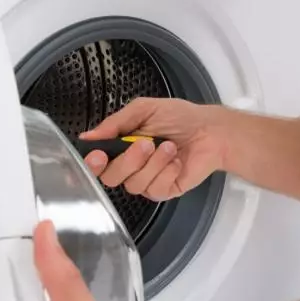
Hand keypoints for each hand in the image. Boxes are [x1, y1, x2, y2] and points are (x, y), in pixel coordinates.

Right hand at [80, 97, 228, 200]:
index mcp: (121, 146)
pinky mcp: (164, 191)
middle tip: (146, 144)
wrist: (211, 130)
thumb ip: (116, 123)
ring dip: (153, 163)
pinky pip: (154, 190)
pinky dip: (166, 172)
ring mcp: (147, 181)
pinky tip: (176, 161)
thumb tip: (88, 136)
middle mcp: (131, 166)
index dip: (93, 163)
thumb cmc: (180, 118)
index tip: (98, 155)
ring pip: (134, 184)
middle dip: (128, 161)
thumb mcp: (145, 109)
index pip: (97, 162)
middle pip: (110, 177)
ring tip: (169, 147)